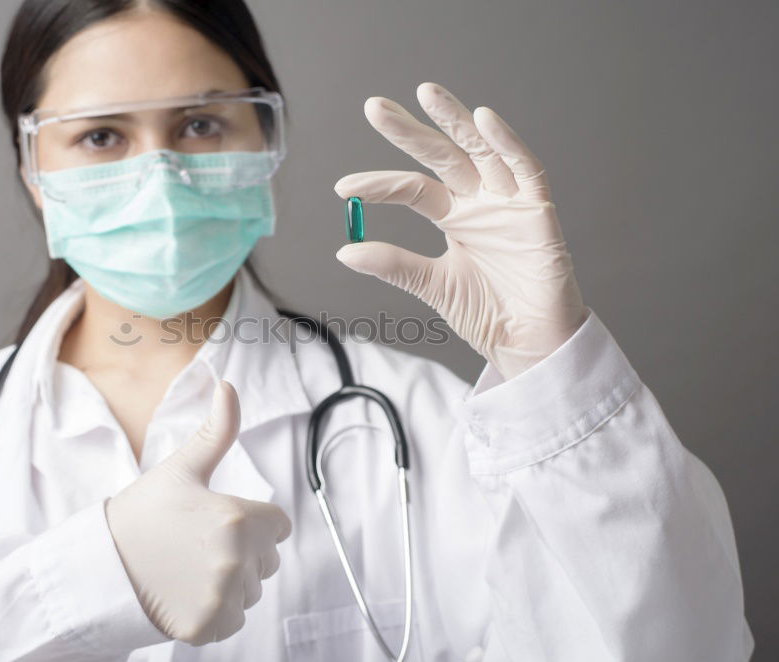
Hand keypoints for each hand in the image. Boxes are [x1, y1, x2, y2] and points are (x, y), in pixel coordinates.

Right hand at [104, 381, 291, 644]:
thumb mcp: (181, 469)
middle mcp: (236, 560)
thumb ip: (216, 431)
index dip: (252, 520)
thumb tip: (228, 385)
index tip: (218, 519)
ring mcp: (222, 597)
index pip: (278, 525)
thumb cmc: (141, 513)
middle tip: (198, 543)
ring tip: (188, 568)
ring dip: (230, 582)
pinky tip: (183, 592)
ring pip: (251, 590)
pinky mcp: (208, 626)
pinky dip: (214, 610)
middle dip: (244, 551)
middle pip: (268, 560)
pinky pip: (233, 619)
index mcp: (238, 518)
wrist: (98, 566)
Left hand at [334, 82, 587, 379]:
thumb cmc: (488, 315)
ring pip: (481, 150)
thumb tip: (344, 250)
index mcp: (454, 216)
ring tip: (427, 93)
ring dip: (457, 121)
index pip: (412, 189)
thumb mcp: (432, 285)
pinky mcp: (539, 210)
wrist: (529, 346)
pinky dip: (507, 143)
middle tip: (374, 107)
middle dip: (410, 131)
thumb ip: (395, 265)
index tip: (342, 189)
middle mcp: (480, 201)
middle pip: (442, 156)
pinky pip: (526, 168)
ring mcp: (509, 201)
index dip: (379, 185)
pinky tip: (484, 120)